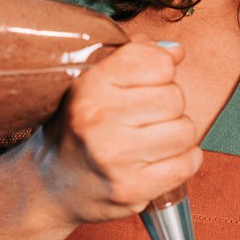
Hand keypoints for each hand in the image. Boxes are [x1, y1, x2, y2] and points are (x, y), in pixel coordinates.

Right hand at [13, 38, 202, 229]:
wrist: (52, 187)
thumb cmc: (79, 131)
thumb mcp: (92, 83)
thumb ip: (134, 57)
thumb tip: (176, 51)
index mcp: (89, 88)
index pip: (156, 62)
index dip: (160, 70)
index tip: (147, 83)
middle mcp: (99, 121)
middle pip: (175, 97)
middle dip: (167, 107)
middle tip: (143, 119)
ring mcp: (115, 158)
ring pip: (186, 130)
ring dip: (175, 135)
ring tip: (150, 140)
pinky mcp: (133, 189)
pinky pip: (188, 163)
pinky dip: (182, 161)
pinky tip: (158, 160)